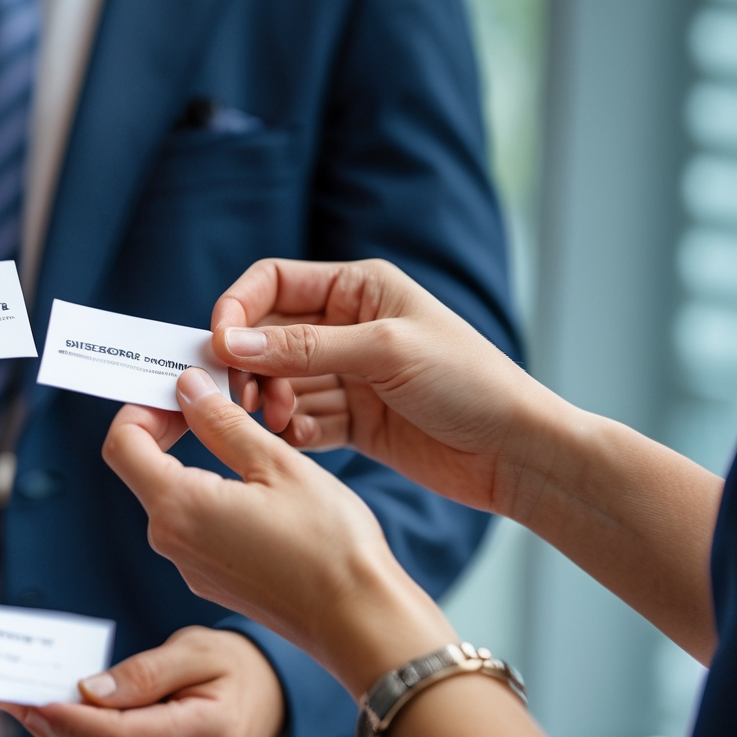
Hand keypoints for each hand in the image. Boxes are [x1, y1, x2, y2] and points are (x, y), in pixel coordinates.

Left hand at [0, 628, 284, 736]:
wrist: (264, 703)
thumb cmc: (228, 667)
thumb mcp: (194, 648)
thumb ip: (144, 671)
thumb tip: (87, 691)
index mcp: (211, 735)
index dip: (71, 722)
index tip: (31, 697)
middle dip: (50, 730)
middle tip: (10, 694)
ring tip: (22, 705)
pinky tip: (54, 724)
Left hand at [104, 372, 565, 736]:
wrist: (361, 624)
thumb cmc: (329, 545)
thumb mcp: (277, 464)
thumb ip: (222, 422)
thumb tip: (187, 388)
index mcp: (178, 507)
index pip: (122, 444)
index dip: (144, 408)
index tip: (183, 393)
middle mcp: (172, 541)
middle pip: (143, 469)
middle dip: (173, 429)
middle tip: (219, 405)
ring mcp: (191, 566)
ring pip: (173, 496)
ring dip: (196, 460)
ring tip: (250, 443)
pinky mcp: (214, 579)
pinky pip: (196, 525)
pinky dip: (212, 494)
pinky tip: (259, 488)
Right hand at [210, 258, 724, 666]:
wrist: (519, 453)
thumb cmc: (470, 384)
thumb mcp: (384, 352)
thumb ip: (303, 348)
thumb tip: (229, 342)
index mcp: (358, 289)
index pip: (272, 284)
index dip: (236, 309)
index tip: (216, 345)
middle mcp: (348, 326)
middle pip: (266, 336)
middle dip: (247, 365)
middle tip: (239, 397)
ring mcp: (349, 375)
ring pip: (279, 382)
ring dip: (269, 402)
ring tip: (280, 422)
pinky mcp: (353, 420)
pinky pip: (301, 420)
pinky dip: (293, 431)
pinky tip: (301, 440)